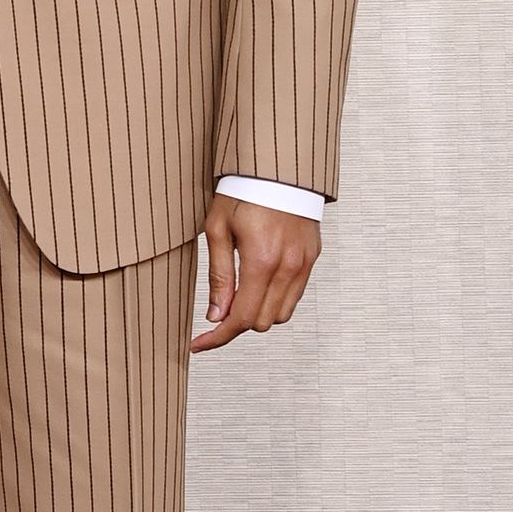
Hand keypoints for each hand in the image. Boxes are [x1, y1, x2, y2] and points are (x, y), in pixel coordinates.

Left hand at [190, 195, 319, 351]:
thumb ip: (219, 276)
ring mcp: (304, 264)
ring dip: (257, 314)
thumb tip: (216, 315)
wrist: (279, 168)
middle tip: (216, 312)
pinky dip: (275, 301)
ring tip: (238, 297)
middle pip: (262, 323)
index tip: (200, 344)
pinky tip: (258, 286)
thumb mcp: (218, 229)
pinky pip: (294, 296)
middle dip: (236, 324)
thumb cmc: (244, 191)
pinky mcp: (312, 259)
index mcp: (261, 261)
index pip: (242, 318)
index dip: (218, 337)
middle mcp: (288, 267)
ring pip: (281, 315)